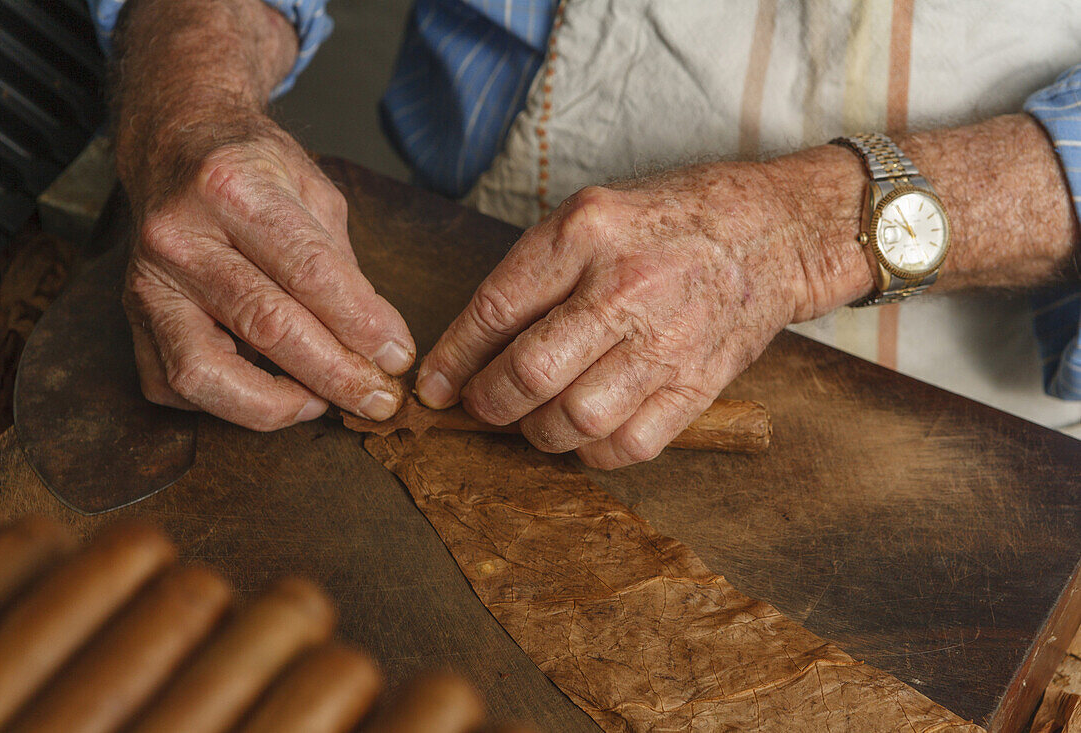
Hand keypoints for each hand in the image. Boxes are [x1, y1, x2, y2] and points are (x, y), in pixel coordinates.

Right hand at [121, 111, 414, 430]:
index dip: (361, 325)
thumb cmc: (254, 171)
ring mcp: (147, 284)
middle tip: (379, 398)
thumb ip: (343, 267)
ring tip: (322, 402)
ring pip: (205, 374)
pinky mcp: (132, 321)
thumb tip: (379, 345)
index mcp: (232, 189)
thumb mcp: (314, 193)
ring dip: (276, 404)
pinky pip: (176, 387)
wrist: (176, 149)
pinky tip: (272, 390)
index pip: (309, 272)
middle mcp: (180, 238)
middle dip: (336, 374)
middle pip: (266, 326)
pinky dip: (230, 404)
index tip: (399, 357)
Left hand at [416, 155, 869, 467]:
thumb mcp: (593, 213)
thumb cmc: (674, 219)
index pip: (496, 309)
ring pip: (575, 420)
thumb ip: (535, 271)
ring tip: (533, 419)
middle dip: (488, 403)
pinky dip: (593, 452)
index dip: (453, 357)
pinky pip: (631, 445)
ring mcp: (666, 342)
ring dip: (537, 433)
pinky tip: (585, 433)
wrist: (774, 232)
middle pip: (529, 373)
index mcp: (587, 233)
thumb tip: (477, 343)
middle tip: (480, 406)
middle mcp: (624, 288)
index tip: (435, 386)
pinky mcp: (699, 384)